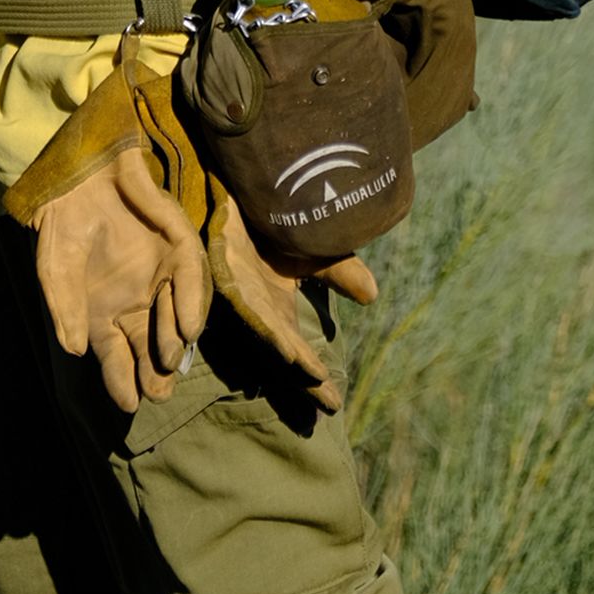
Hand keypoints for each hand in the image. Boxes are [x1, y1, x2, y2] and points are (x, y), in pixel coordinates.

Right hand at [33, 146, 212, 413]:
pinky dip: (191, 304)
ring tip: (167, 363)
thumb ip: (64, 310)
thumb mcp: (55, 272)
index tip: (130, 404)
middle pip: (149, 345)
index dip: (122, 381)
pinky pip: (189, 280)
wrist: (79, 176)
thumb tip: (73, 351)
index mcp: (104, 312)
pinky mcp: (177, 246)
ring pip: (173, 318)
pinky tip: (189, 328)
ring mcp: (160, 275)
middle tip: (158, 392)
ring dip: (172, 342)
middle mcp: (136, 300)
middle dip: (155, 372)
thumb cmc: (64, 226)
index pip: (116, 356)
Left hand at [204, 191, 376, 409]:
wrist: (238, 188)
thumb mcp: (312, 250)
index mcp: (274, 308)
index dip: (315, 378)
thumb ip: (339, 272)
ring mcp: (238, 288)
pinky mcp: (222, 263)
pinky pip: (240, 296)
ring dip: (285, 350)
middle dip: (304, 378)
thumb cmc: (267, 224)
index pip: (298, 350)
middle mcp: (256, 305)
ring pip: (261, 326)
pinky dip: (260, 318)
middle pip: (282, 349)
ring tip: (311, 373)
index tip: (334, 406)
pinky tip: (280, 336)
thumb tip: (371, 296)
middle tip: (328, 405)